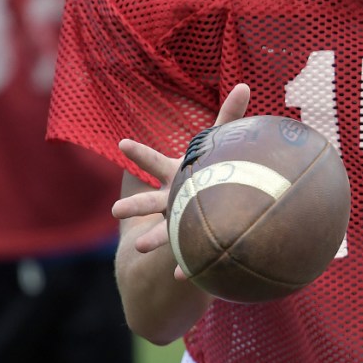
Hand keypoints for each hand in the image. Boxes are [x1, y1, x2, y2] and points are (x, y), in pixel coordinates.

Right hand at [112, 83, 250, 277]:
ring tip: (142, 248)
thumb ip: (231, 116)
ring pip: (163, 233)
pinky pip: (189, 258)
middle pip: (151, 201)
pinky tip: (181, 278)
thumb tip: (246, 84)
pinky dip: (186, 267)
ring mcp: (178, 223)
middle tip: (116, 211)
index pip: (155, 162)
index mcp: (176, 175)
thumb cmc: (213, 172)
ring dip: (153, 239)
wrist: (208, 213)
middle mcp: (172, 199)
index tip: (122, 143)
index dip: (140, 154)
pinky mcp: (192, 245)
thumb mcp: (222, 145)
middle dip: (135, 206)